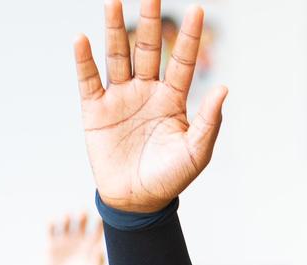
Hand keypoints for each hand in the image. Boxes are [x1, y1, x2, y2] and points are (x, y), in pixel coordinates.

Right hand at [43, 212, 106, 264]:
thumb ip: (97, 263)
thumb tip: (102, 249)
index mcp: (91, 246)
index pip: (97, 230)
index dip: (100, 222)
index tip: (101, 216)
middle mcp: (79, 241)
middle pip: (82, 222)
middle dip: (82, 215)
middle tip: (82, 212)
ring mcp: (65, 241)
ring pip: (66, 223)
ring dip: (67, 217)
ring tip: (68, 216)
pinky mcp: (51, 244)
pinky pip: (51, 229)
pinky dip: (51, 223)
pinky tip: (53, 221)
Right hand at [73, 0, 226, 213]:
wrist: (137, 202)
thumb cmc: (170, 178)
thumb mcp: (196, 153)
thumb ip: (208, 122)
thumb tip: (224, 89)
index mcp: (173, 99)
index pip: (182, 61)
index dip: (189, 37)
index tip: (199, 9)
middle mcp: (146, 91)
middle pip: (147, 49)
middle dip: (149, 21)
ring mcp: (120, 97)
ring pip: (117, 56)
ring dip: (114, 29)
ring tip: (113, 2)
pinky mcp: (95, 109)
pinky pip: (89, 79)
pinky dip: (84, 60)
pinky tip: (82, 39)